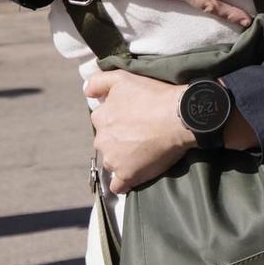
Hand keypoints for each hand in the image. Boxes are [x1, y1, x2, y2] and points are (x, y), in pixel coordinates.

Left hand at [85, 71, 191, 193]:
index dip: (118, 120)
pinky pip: (118, 186)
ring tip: (144, 153)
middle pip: (107, 143)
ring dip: (123, 159)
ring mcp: (113, 160)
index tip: (133, 119)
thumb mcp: (122, 78)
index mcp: (100, 118)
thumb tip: (85, 91)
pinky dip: (124, 182)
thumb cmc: (153, 96)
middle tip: (141, 135)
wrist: (178, 117)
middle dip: (119, 141)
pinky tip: (134, 175)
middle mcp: (101, 140)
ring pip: (112, 162)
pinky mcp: (127, 176)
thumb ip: (98, 82)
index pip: (103, 121)